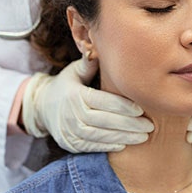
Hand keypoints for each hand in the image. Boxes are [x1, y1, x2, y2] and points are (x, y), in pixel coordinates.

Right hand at [22, 56, 153, 152]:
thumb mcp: (74, 71)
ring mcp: (70, 131)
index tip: (141, 109)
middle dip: (129, 125)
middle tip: (149, 126)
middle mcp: (71, 115)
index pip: (103, 102)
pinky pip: (92, 147)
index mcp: (75, 95)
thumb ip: (89, 63)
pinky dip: (109, 147)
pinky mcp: (70, 144)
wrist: (41, 107)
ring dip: (123, 138)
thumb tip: (98, 45)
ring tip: (143, 137)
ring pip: (100, 137)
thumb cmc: (66, 85)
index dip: (123, 107)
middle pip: (105, 122)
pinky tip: (125, 144)